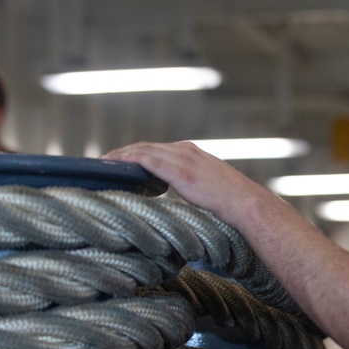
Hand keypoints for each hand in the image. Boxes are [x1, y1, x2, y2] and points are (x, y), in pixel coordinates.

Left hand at [102, 141, 261, 223]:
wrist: (244, 202)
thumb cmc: (230, 201)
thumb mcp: (208, 186)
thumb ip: (192, 184)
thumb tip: (183, 196)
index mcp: (191, 153)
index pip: (157, 148)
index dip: (136, 152)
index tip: (120, 160)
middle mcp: (185, 150)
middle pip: (146, 145)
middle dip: (123, 152)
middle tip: (104, 160)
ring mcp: (182, 159)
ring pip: (143, 150)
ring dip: (121, 155)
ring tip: (104, 163)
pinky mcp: (180, 171)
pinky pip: (149, 160)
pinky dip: (131, 159)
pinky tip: (117, 164)